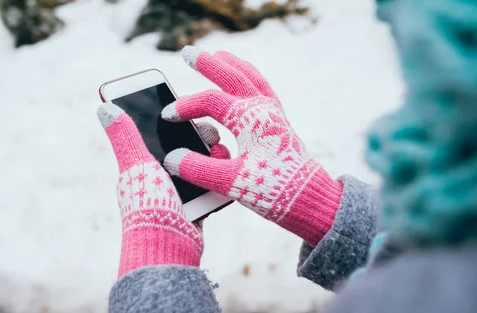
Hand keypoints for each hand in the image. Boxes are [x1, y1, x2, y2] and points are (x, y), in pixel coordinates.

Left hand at [97, 103, 227, 277]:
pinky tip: (227, 169)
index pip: (160, 133)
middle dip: (201, 136)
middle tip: (210, 134)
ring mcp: (180, 191)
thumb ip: (124, 136)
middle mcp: (162, 177)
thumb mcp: (135, 162)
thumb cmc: (147, 202)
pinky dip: (221, 176)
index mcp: (144, 165)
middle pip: (186, 147)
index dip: (176, 120)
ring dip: (214, 156)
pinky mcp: (198, 204)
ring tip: (221, 151)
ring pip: (202, 164)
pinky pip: (212, 184)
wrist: (168, 242)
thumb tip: (104, 107)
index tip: (189, 110)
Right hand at [162, 47, 343, 245]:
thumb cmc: (272, 190)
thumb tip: (172, 158)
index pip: (210, 102)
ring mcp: (273, 114)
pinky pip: (263, 89)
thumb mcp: (230, 182)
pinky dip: (251, 78)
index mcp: (249, 119)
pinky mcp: (280, 123)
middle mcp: (262, 109)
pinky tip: (245, 80)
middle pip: (232, 76)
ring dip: (232, 65)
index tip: (167, 116)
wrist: (308, 198)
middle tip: (188, 53)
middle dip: (208, 64)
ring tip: (219, 55)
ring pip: (251, 78)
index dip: (185, 106)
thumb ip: (198, 169)